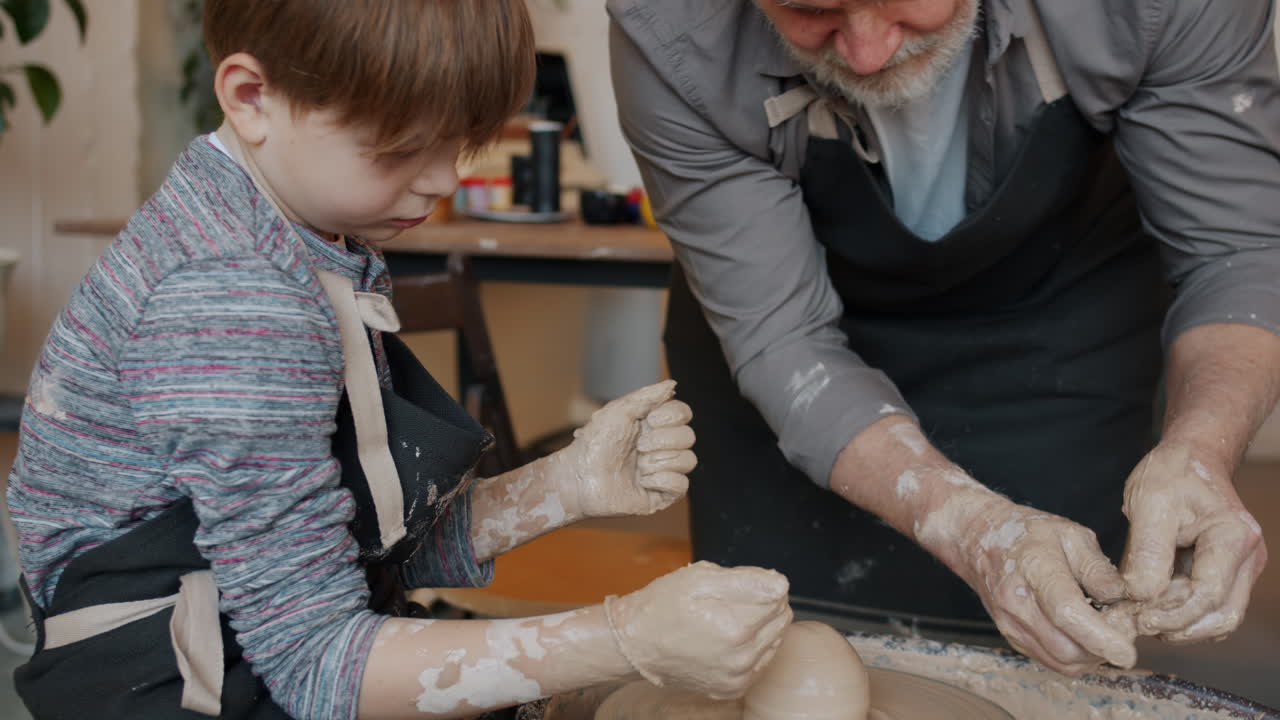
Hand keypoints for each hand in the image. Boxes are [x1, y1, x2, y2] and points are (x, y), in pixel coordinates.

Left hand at [560, 380, 695, 518]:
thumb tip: (673, 385)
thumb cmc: (593, 443)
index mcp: (653, 426)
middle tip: (639, 446)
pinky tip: (643, 481)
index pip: (684, 414)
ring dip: (659, 461)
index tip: (650, 420)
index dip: (672, 416)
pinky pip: (683, 485)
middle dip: (663, 440)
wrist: (579, 477)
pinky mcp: (660, 494)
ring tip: (638, 467)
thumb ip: (648, 396)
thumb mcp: (618, 410)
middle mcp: (660, 447)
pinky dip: (663, 480)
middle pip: (689, 436)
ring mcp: (662, 471)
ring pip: (688, 460)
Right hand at [603, 561, 792, 698]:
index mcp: (737, 627)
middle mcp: (742, 658)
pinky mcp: (732, 689)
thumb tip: (781, 584)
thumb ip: (747, 579)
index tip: (735, 583)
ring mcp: (738, 677)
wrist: (634, 645)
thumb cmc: (663, 606)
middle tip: (728, 601)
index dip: (759, 581)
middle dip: (762, 604)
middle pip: (781, 618)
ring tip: (724, 621)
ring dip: (758, 627)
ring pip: (775, 641)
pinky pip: (760, 662)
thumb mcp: (699, 578)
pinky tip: (724, 641)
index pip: (779, 594)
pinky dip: (750, 649)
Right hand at [941, 493, 1135, 674]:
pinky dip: (1076, 656)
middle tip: (1123, 629)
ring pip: (1062, 662)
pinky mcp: (1013, 638)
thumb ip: (1097, 567)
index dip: (1101, 637)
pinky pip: (1052, 661)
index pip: (1067, 613)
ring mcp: (1011, 624)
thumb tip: (1121, 598)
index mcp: (1034, 569)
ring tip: (1104, 630)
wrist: (979, 539)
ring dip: (1091, 656)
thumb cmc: (1027, 534)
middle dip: (1103, 648)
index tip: (1127, 650)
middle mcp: (1016, 603)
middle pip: (1067, 648)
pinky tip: (1084, 634)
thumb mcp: (1071, 534)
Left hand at [1121, 442, 1266, 642]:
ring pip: (1218, 619)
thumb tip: (1141, 596)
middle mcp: (1248, 558)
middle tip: (1135, 624)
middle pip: (1221, 616)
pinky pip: (1210, 609)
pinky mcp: (1228, 575)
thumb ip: (1147, 552)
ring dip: (1180, 626)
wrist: (1190, 460)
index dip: (1172, 614)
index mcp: (1233, 537)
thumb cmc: (1172, 475)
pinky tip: (1151, 609)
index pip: (1208, 595)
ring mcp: (1242, 569)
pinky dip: (1183, 616)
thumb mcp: (1150, 504)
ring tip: (1139, 618)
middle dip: (1177, 626)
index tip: (1137, 619)